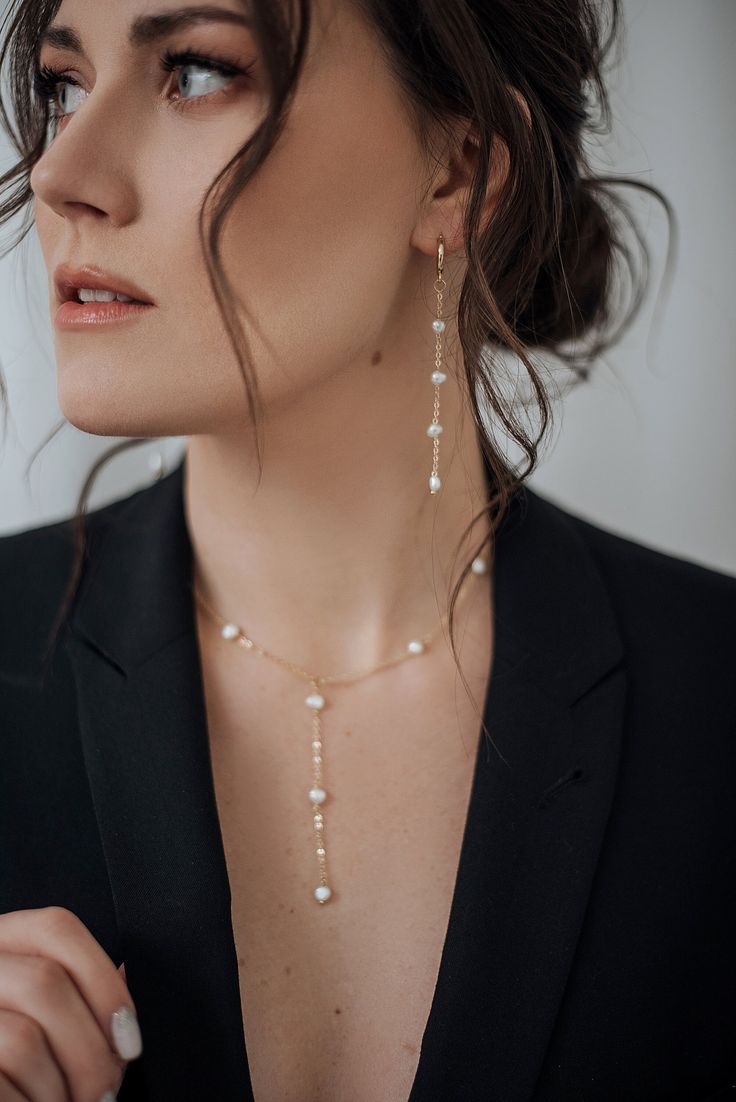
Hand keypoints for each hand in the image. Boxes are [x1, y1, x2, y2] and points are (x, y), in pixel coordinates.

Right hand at [0, 906, 141, 1100]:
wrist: (1, 1092)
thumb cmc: (22, 1064)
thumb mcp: (51, 1014)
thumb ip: (83, 991)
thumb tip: (125, 972)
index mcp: (3, 944)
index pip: (56, 929)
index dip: (103, 982)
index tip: (129, 1039)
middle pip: (45, 981)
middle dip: (90, 1049)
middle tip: (106, 1090)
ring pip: (22, 1039)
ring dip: (61, 1088)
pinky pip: (0, 1083)